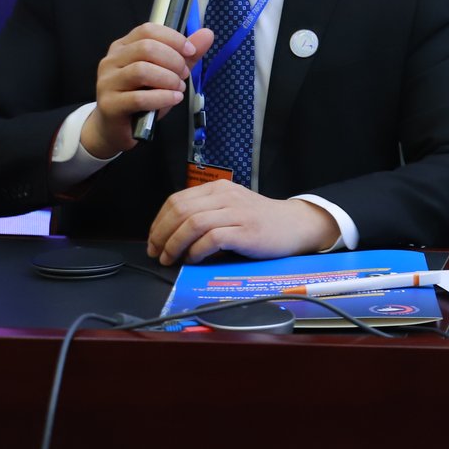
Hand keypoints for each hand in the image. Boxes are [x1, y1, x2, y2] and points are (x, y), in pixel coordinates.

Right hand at [80, 23, 214, 158]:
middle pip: (146, 48)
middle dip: (173, 60)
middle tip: (183, 75)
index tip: (190, 52)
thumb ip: (185, 55)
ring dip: (168, 79)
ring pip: (141, 70)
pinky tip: (173, 99)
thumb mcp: (167, 73)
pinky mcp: (110, 104)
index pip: (148, 30)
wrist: (117, 129)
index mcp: (124, 47)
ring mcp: (108, 82)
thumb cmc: (142, 98)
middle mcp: (112, 61)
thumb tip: (207, 34)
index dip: (173, 39)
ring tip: (178, 88)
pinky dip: (162, 97)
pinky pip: (139, 98)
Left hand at [146, 182, 341, 264]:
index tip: (154, 241)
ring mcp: (237, 212)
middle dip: (161, 235)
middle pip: (180, 210)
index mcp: (218, 189)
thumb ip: (205, 214)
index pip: (176, 200)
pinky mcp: (246, 231)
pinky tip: (193, 260)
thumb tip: (170, 235)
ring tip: (171, 259)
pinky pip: (212, 238)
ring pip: (192, 223)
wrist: (295, 225)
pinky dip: (196, 251)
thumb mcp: (230, 208)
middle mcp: (226, 196)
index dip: (159, 222)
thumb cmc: (260, 222)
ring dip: (174, 244)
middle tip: (158, 253)